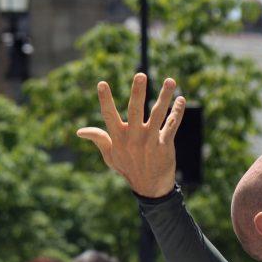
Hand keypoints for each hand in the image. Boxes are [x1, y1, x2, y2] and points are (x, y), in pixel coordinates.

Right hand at [76, 73, 185, 197]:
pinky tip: (181, 100)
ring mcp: (150, 141)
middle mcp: (134, 137)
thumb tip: (79, 131)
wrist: (150, 187)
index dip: (105, 100)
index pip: (109, 116)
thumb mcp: (110, 156)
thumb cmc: (128, 168)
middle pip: (135, 111)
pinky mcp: (164, 145)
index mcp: (118, 138)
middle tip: (141, 75)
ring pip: (158, 114)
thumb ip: (99, 139)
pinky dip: (177, 112)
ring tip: (170, 81)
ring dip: (165, 97)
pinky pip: (172, 125)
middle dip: (138, 92)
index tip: (102, 83)